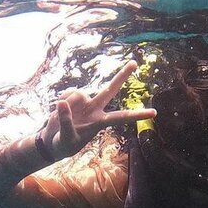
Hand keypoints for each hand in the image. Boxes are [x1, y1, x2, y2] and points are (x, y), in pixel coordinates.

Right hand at [37, 61, 155, 161]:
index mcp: (99, 122)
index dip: (137, 114)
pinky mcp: (73, 98)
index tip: (154, 113)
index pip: (121, 117)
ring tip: (59, 119)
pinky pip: (67, 93)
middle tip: (134, 63)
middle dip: (121, 76)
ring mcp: (85, 102)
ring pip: (77, 93)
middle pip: (110, 90)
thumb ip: (65, 122)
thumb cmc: (64, 145)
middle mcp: (95, 109)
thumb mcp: (66, 138)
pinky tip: (58, 110)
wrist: (53, 141)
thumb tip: (62, 103)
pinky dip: (61, 101)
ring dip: (66, 103)